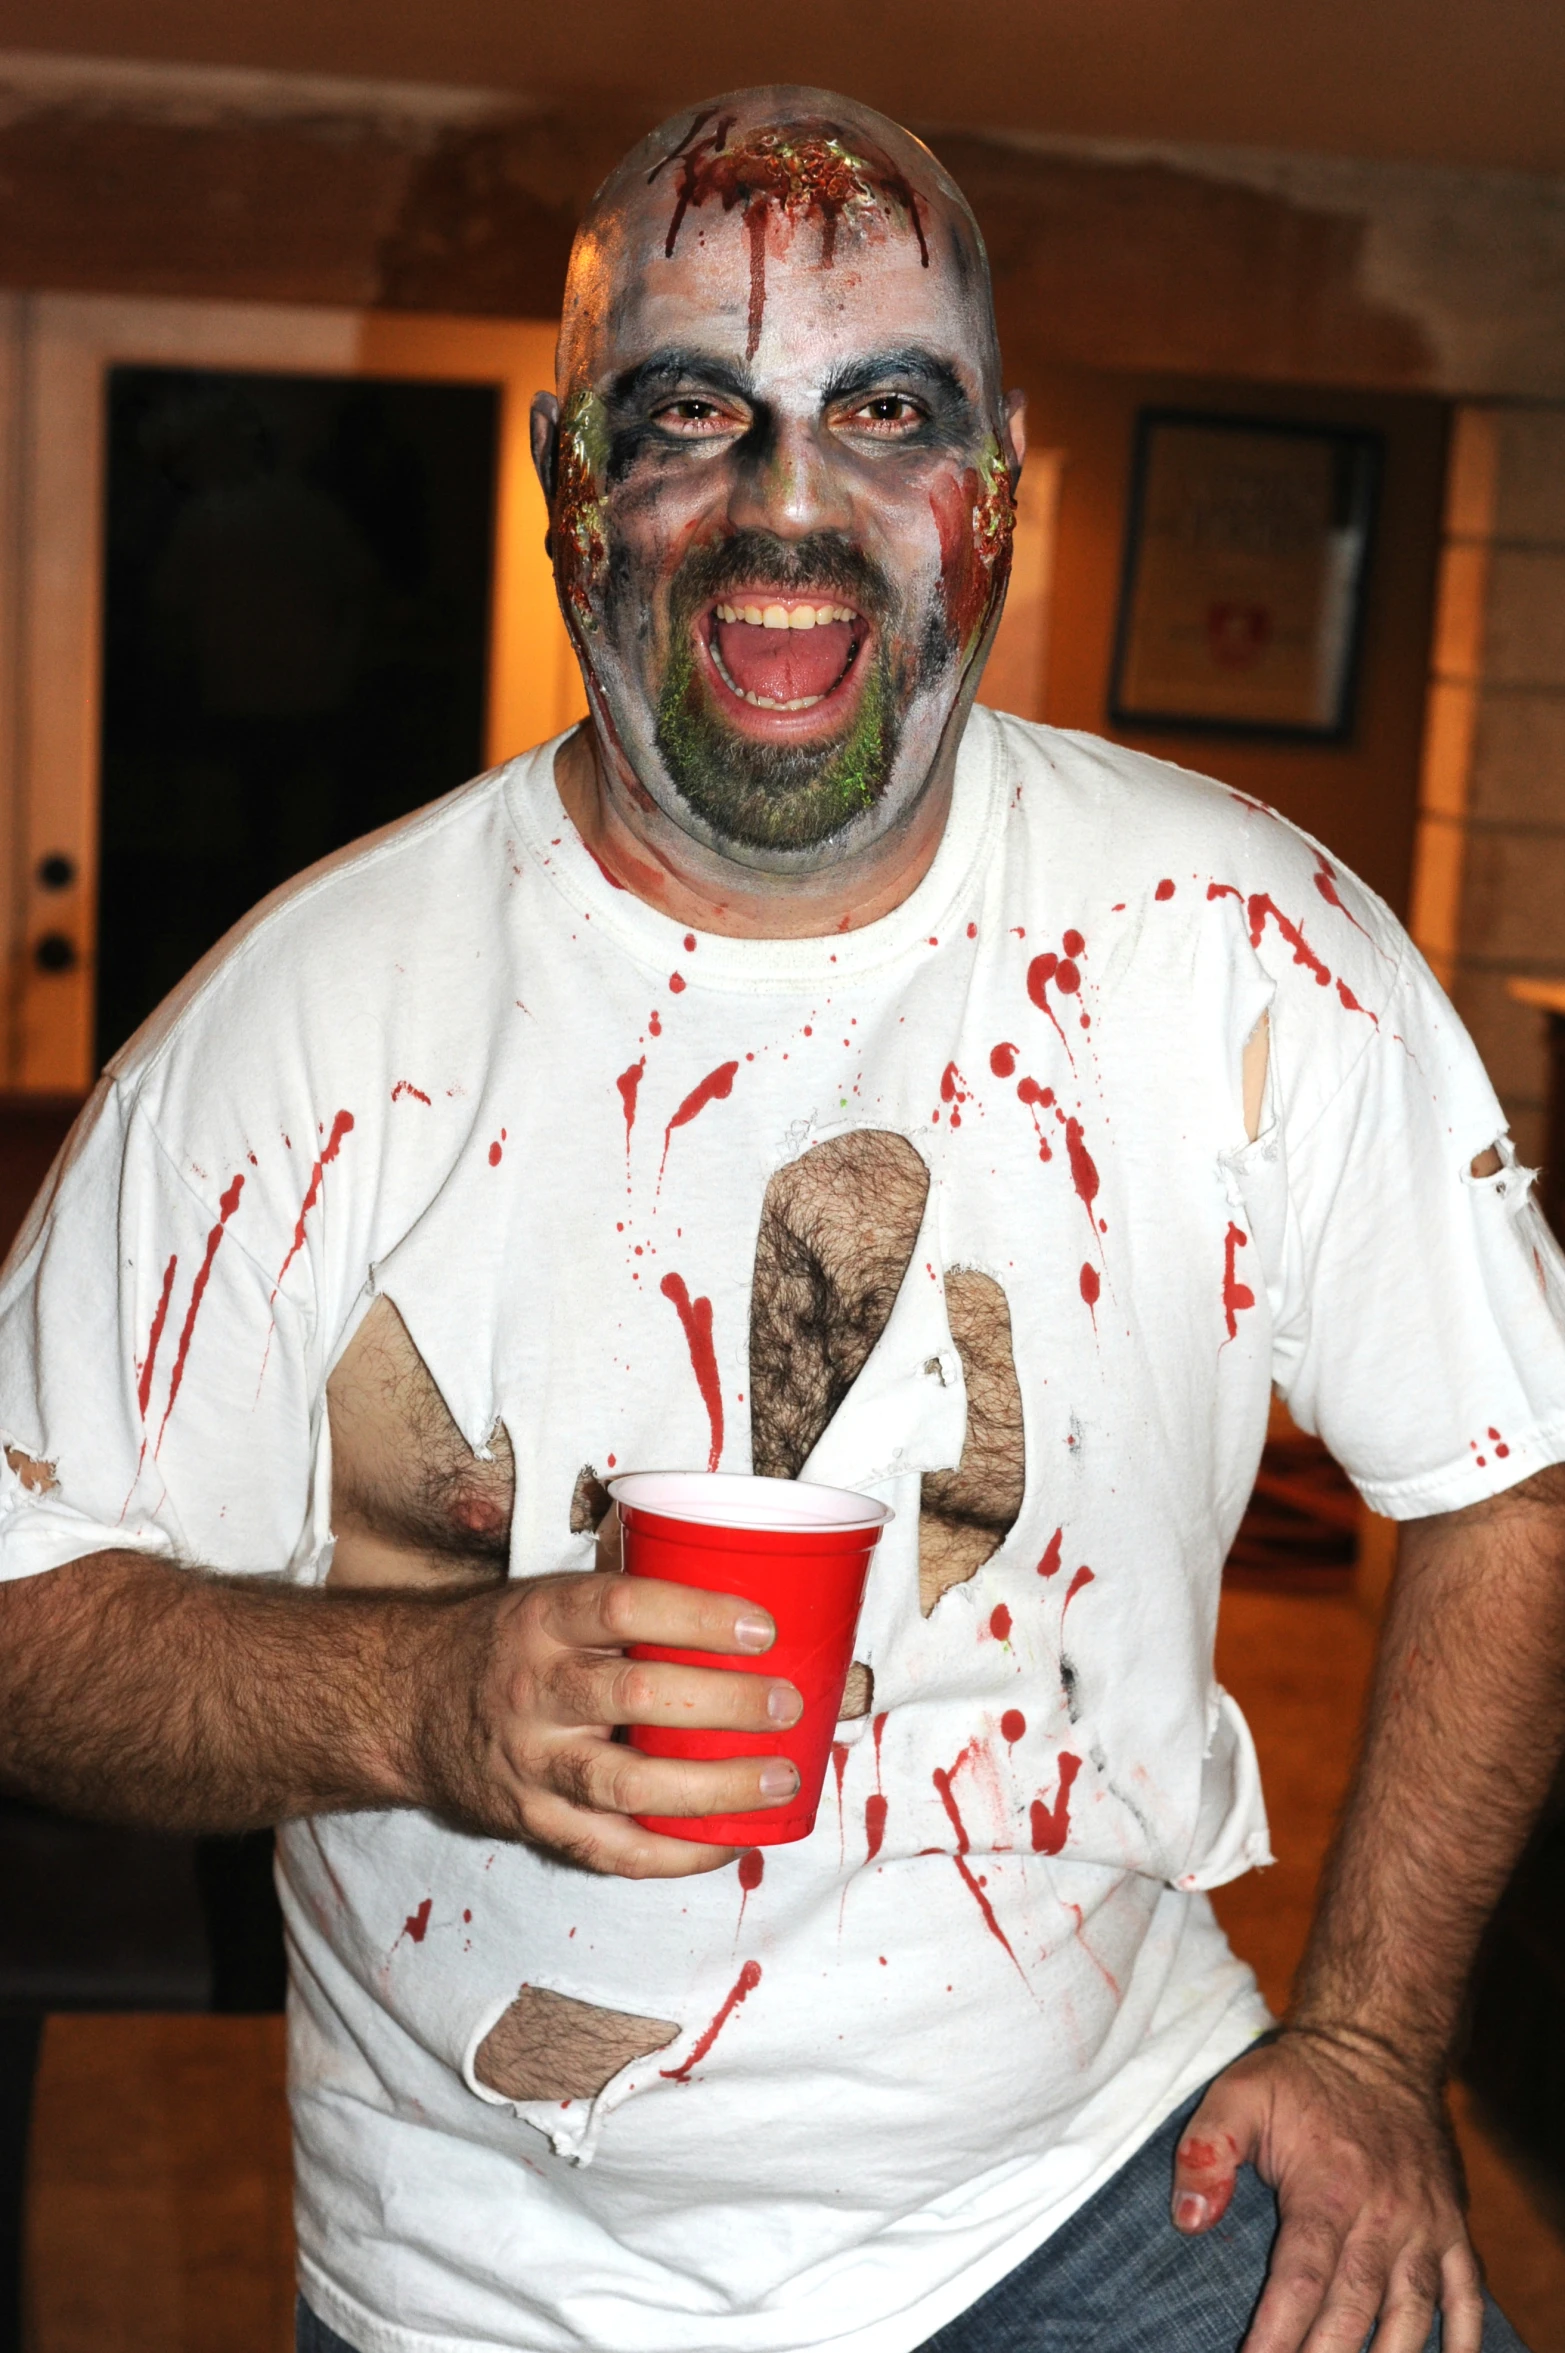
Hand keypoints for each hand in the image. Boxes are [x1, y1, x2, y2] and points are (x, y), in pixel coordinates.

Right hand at [398, 1567, 801, 1877]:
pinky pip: (613, 1851)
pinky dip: (678, 1854)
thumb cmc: (506, 1644)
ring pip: (629, 1787)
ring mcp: (532, 1765)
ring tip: (780, 1777)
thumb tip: (734, 1573)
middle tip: (786, 1704)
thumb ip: (623, 1596)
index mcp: (543, 1620)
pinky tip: (733, 1840)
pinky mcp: (534, 1823)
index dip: (698, 1616)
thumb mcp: (547, 1599)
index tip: (763, 1627)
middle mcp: (534, 1691)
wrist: (408, 1705)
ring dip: (716, 1787)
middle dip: (724, 1704)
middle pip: (637, 1698)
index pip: (624, 1607)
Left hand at [1171, 2028, 1483, 2352]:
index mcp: (1328, 2188)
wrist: (1379, 2043)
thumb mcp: (1238, 2093)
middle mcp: (1384, 2214)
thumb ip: (1207, 2152)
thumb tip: (1189, 2221)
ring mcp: (1425, 2223)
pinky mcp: (1453, 2225)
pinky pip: (1468, 2291)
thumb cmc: (1300, 2077)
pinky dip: (1464, 2334)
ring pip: (1415, 2311)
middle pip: (1356, 2308)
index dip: (1277, 2334)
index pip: (1302, 2280)